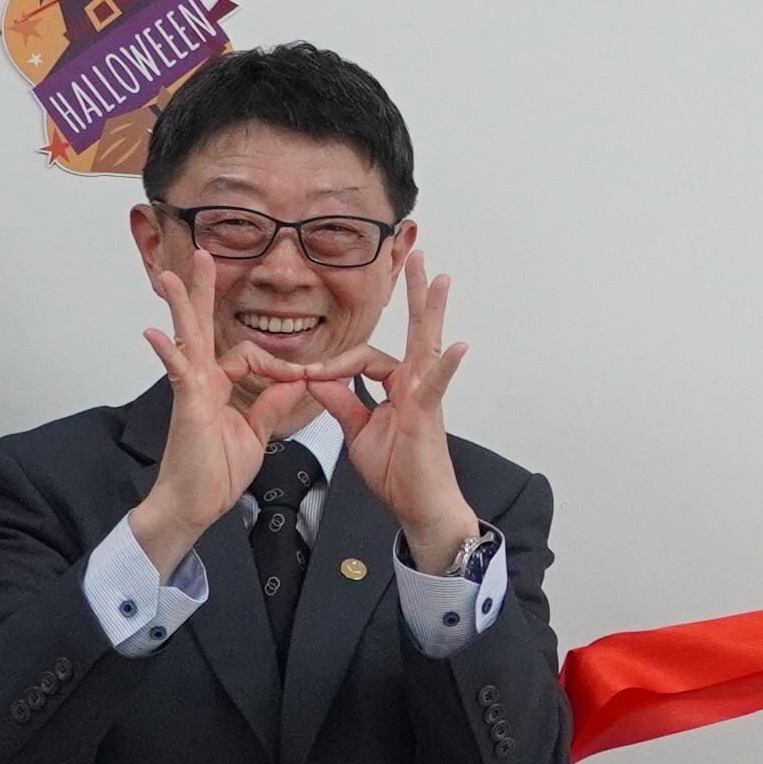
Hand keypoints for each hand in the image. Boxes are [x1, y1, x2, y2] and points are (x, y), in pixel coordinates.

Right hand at [123, 246, 327, 570]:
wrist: (193, 505)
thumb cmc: (216, 473)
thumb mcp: (256, 434)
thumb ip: (272, 404)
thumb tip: (294, 380)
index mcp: (220, 387)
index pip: (248, 354)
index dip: (278, 362)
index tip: (305, 376)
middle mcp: (202, 382)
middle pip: (202, 327)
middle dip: (201, 291)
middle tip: (200, 255)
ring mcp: (191, 391)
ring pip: (186, 339)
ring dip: (179, 306)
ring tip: (167, 276)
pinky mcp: (187, 406)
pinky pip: (177, 374)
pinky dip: (167, 353)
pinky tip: (154, 334)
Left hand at [260, 249, 480, 571]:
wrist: (419, 507)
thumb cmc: (397, 473)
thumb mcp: (358, 432)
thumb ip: (342, 402)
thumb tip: (317, 378)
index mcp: (397, 388)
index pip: (363, 359)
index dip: (333, 363)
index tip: (305, 375)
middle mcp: (414, 384)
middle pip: (414, 331)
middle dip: (415, 294)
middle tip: (418, 256)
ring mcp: (425, 396)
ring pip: (427, 344)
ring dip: (433, 310)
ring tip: (441, 278)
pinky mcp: (428, 413)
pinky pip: (436, 384)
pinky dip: (446, 365)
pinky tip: (457, 345)